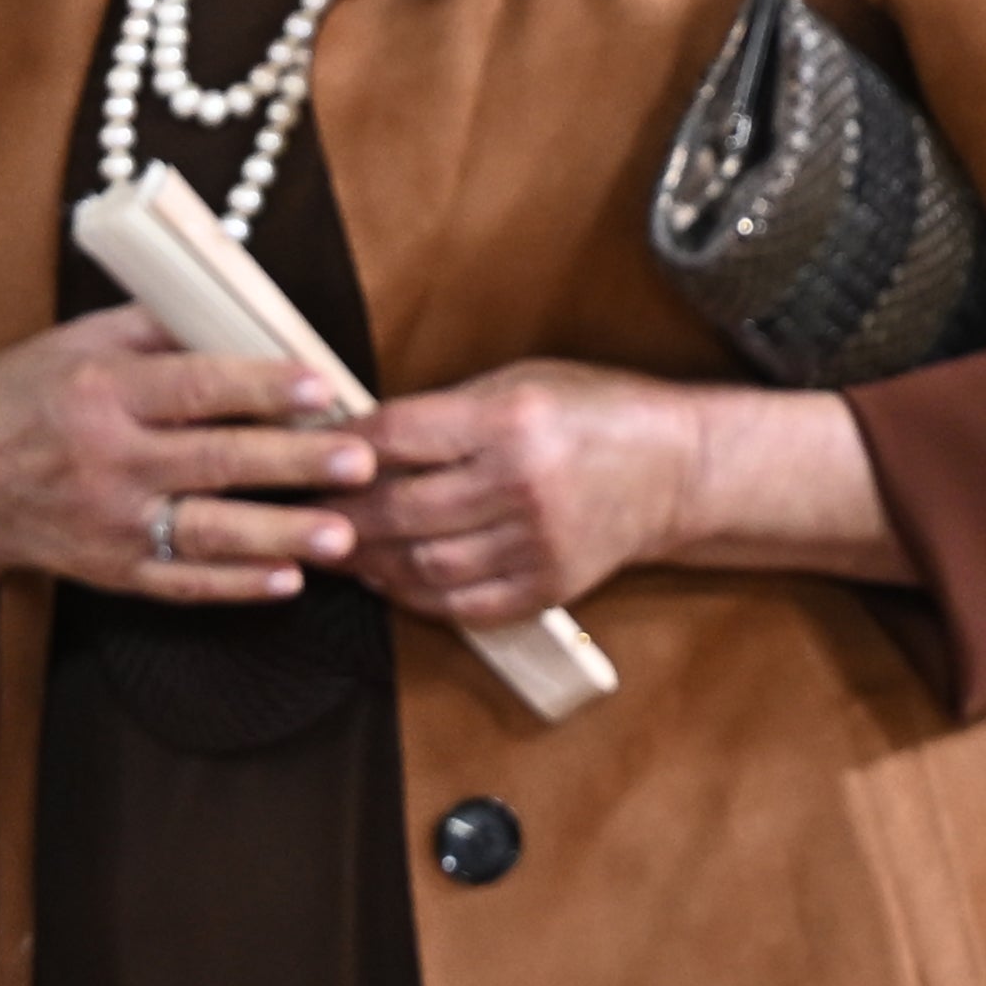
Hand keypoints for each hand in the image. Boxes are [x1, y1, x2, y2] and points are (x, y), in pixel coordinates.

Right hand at [0, 302, 372, 625]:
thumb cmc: (18, 397)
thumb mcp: (75, 342)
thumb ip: (160, 326)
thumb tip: (246, 309)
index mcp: (100, 392)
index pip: (193, 388)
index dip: (260, 387)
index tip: (321, 385)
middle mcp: (106, 461)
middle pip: (215, 462)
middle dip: (294, 463)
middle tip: (360, 461)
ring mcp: (106, 523)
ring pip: (206, 533)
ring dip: (280, 536)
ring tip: (343, 535)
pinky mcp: (106, 571)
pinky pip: (179, 582)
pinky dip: (234, 586)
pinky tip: (287, 581)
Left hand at [344, 361, 703, 626]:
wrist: (680, 468)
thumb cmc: (598, 413)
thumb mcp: (525, 381)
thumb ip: (446, 412)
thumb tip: (361, 438)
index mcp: (512, 420)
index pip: (397, 437)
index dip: (342, 450)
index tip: (309, 456)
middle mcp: (522, 484)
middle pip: (399, 510)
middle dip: (340, 516)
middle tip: (305, 516)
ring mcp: (537, 543)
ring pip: (422, 565)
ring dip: (370, 563)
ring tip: (343, 552)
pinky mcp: (548, 586)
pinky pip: (462, 604)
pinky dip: (416, 596)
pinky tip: (393, 579)